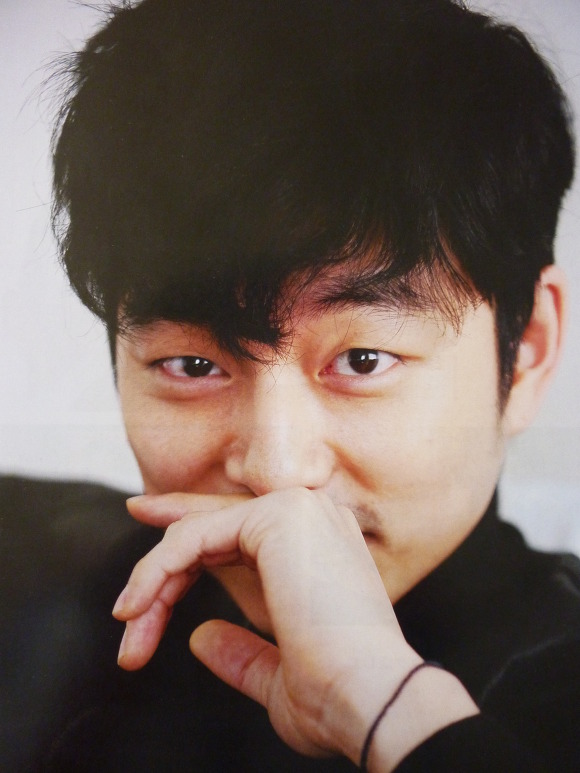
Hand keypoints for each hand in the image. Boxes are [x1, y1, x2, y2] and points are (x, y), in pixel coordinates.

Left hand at [113, 487, 420, 760]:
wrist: (370, 697)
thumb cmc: (335, 696)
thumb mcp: (278, 675)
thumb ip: (241, 650)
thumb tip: (201, 636)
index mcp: (318, 549)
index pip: (241, 528)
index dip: (191, 528)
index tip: (151, 534)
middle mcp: (312, 519)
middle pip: (213, 527)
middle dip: (161, 561)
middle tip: (126, 604)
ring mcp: (298, 511)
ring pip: (198, 533)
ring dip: (155, 580)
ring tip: (129, 624)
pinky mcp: (278, 516)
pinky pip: (195, 536)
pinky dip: (159, 570)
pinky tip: (138, 607)